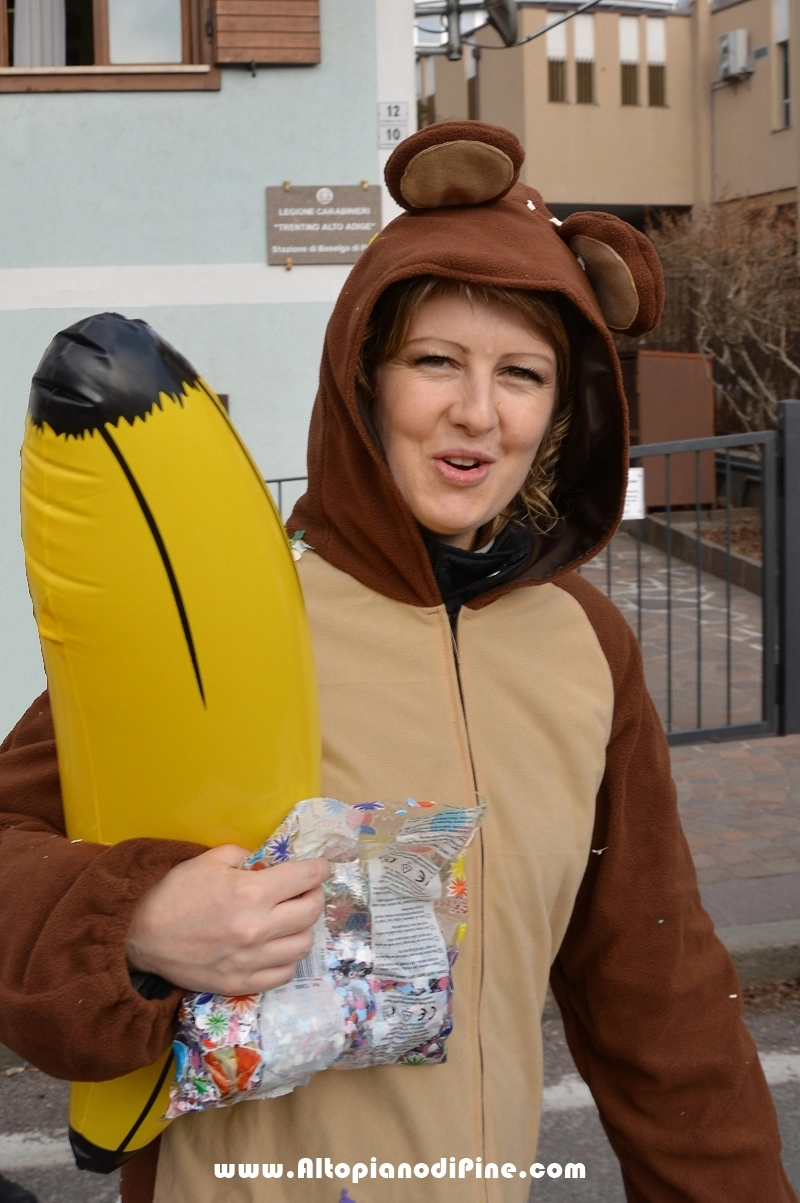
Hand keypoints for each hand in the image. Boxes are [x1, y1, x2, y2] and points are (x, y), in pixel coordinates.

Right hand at [126, 845, 329, 994]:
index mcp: (251, 892)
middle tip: (306, 890)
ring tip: (291, 919)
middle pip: (311, 911)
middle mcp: (258, 928)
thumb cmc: (174, 892)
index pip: (305, 877)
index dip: (320, 869)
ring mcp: (251, 961)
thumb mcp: (210, 860)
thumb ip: (246, 857)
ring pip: (303, 944)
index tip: (322, 867)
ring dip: (303, 928)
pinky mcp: (241, 984)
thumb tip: (270, 864)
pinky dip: (287, 958)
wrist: (140, 936)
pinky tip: (277, 946)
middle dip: (314, 894)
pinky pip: (283, 973)